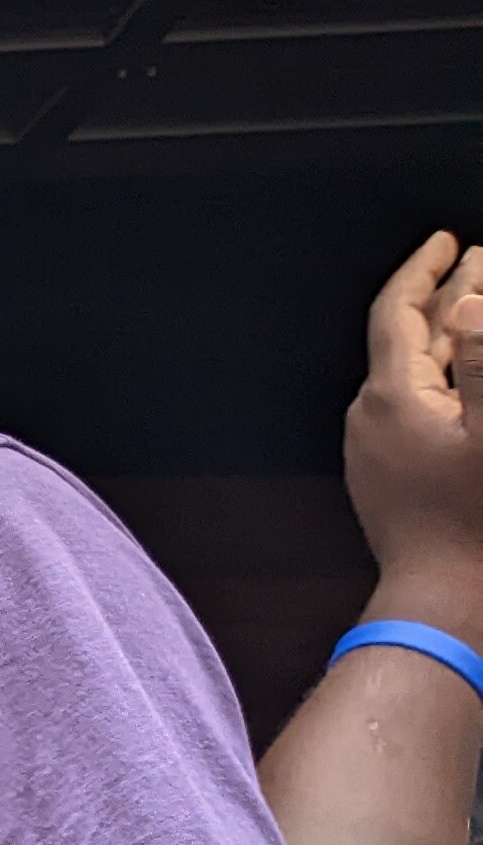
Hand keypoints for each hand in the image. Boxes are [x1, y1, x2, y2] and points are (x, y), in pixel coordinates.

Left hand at [349, 231, 482, 639]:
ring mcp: (377, 449)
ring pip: (416, 372)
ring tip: (480, 310)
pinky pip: (418, 409)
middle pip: (411, 337)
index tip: (448, 239)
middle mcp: (373, 416)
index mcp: (392, 396)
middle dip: (448, 295)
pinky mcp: (390, 477)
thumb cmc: (480, 525)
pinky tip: (467, 383)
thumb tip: (472, 305)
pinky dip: (448, 382)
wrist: (447, 605)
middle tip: (480, 259)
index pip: (400, 312)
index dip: (425, 269)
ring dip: (451, 338)